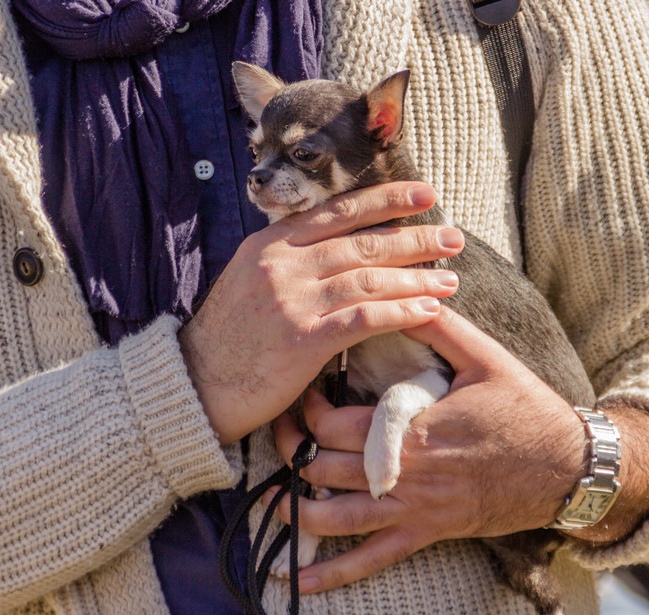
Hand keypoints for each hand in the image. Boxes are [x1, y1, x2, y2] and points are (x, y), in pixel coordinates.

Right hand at [179, 182, 462, 443]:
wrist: (194, 384)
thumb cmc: (230, 338)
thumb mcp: (251, 282)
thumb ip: (292, 261)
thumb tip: (342, 248)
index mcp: (271, 244)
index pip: (338, 211)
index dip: (386, 200)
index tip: (425, 196)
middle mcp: (282, 263)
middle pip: (362, 242)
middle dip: (414, 238)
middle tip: (454, 237)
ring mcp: (291, 299)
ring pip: (368, 278)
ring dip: (415, 278)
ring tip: (450, 281)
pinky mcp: (301, 339)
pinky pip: (362, 319)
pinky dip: (399, 312)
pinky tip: (428, 312)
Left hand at [271, 307, 589, 592]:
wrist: (564, 467)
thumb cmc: (525, 410)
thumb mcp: (485, 358)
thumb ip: (440, 327)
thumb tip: (407, 294)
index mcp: (411, 429)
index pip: (333, 425)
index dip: (307, 410)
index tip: (304, 392)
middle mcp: (403, 475)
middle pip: (323, 469)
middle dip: (292, 451)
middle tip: (283, 432)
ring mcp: (412, 510)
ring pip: (334, 519)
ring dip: (294, 510)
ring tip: (272, 497)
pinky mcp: (425, 533)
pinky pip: (372, 561)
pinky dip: (333, 574)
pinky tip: (301, 582)